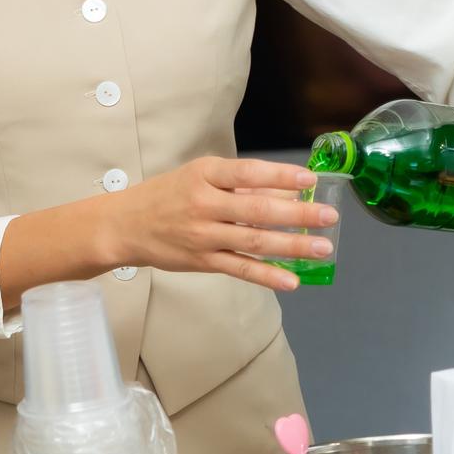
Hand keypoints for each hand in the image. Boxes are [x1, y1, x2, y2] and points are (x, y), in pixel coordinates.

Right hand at [114, 157, 335, 292]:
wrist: (124, 225)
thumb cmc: (168, 195)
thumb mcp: (200, 176)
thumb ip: (240, 184)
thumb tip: (287, 193)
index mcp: (205, 174)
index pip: (249, 173)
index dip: (281, 177)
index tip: (311, 180)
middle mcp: (205, 204)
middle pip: (257, 209)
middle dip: (298, 215)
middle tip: (329, 216)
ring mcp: (204, 235)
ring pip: (254, 241)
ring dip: (292, 246)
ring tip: (322, 247)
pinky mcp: (203, 261)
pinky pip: (240, 268)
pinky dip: (267, 275)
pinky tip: (292, 280)